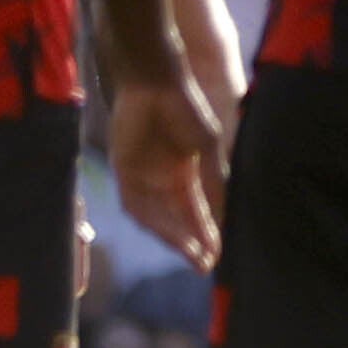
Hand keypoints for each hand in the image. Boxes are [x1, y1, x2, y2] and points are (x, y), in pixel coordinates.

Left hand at [107, 72, 227, 269]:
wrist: (156, 82)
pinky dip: (151, 220)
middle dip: (190, 243)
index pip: (194, 210)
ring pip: (156, 217)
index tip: (218, 254)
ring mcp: (141, 175)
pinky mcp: (123, 170)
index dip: (206, 232)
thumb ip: (214, 181)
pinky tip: (169, 234)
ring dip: (173, 237)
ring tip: (191, 254)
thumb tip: (224, 214)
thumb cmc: (186, 107)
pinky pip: (135, 204)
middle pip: (175, 219)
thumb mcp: (208, 147)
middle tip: (204, 265)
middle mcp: (161, 178)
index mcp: (183, 171)